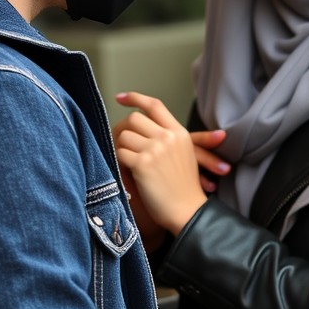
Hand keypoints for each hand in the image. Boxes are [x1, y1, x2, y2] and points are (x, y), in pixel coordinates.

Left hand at [113, 92, 228, 235]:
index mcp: (179, 132)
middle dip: (127, 132)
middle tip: (128, 148)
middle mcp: (168, 137)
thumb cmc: (184, 188)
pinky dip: (121, 162)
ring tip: (133, 164)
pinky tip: (131, 172)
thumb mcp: (185, 155)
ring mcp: (155, 149)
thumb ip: (167, 137)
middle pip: (134, 119)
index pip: (154, 105)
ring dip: (123, 149)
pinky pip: (120, 153)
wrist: (188, 211)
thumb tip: (140, 122)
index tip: (121, 98)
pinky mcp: (143, 164)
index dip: (135, 98)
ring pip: (124, 136)